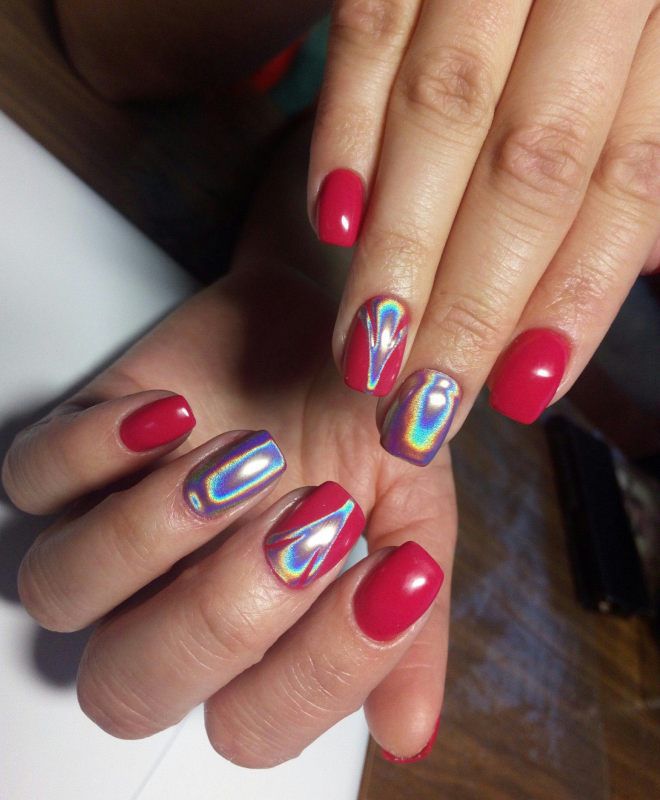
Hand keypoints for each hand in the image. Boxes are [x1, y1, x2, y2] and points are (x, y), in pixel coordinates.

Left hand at [2, 262, 455, 765]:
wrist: (334, 323)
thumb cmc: (369, 423)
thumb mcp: (413, 512)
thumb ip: (411, 625)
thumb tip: (410, 734)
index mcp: (254, 636)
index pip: (250, 727)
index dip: (319, 670)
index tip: (386, 572)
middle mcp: (169, 599)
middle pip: (128, 688)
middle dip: (222, 616)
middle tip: (308, 519)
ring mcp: (117, 524)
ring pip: (60, 591)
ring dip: (150, 534)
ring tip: (248, 457)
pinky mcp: (81, 444)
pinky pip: (31, 476)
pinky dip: (89, 451)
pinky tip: (173, 413)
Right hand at [310, 0, 659, 463]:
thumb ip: (650, 142)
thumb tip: (635, 260)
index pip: (624, 181)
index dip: (571, 296)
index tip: (519, 394)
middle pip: (529, 166)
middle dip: (468, 300)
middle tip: (416, 406)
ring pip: (444, 111)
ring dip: (400, 247)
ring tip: (367, 349)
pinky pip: (369, 23)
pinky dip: (345, 128)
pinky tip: (331, 220)